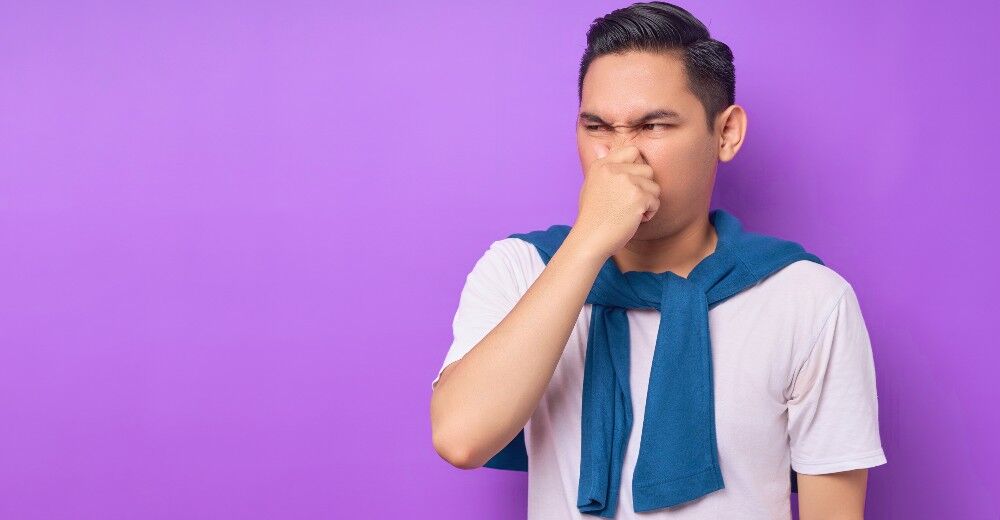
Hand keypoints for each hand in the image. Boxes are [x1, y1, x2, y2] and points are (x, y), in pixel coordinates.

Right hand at [570, 143, 660, 259]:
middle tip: (629, 203)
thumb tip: (601, 146)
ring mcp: (626, 182)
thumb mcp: (591, 185)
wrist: (590, 239)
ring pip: (654, 186)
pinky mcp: (638, 197)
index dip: (636, 167)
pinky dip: (649, 214)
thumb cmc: (592, 216)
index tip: (629, 184)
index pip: (632, 151)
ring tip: (631, 212)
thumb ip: (601, 165)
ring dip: (648, 201)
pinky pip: (656, 202)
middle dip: (644, 187)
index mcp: (602, 165)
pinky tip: (634, 220)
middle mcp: (614, 169)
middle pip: (647, 169)